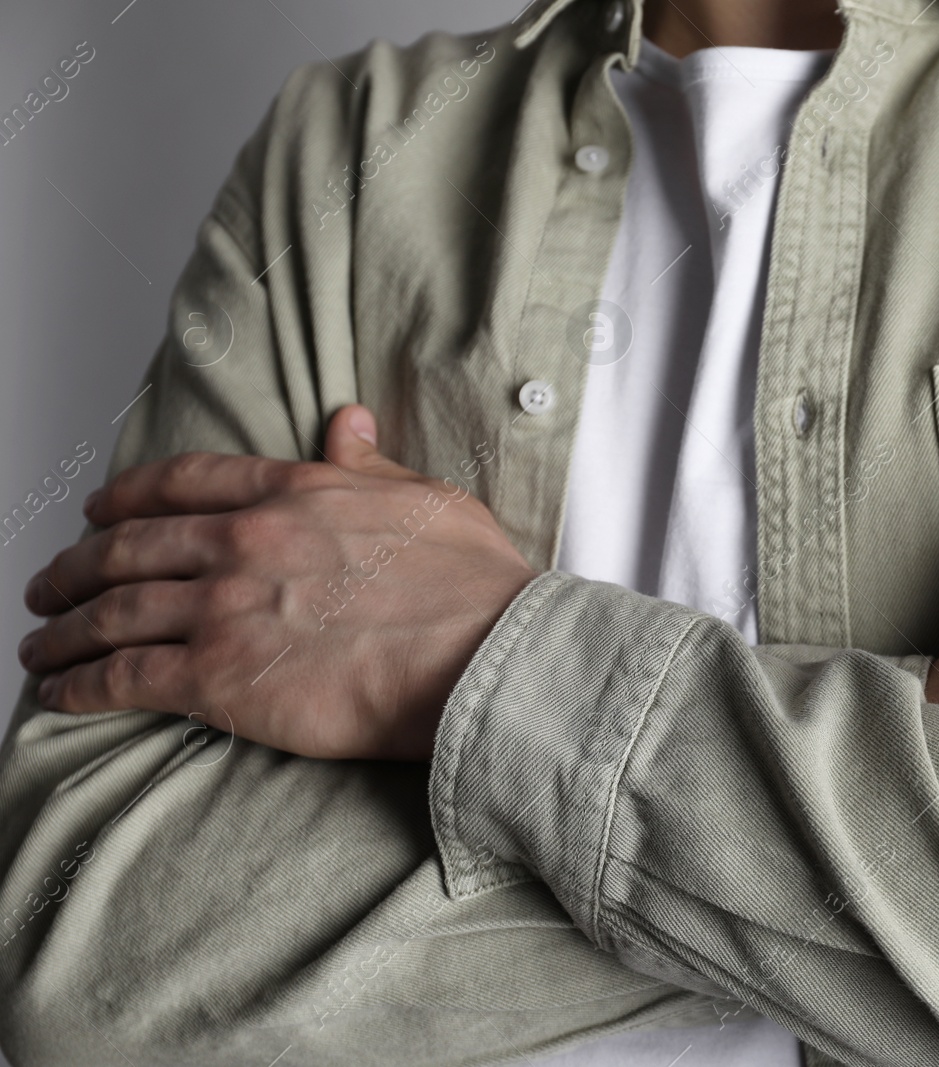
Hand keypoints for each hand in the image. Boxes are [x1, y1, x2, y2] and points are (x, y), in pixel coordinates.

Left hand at [17, 405, 536, 760]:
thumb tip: (348, 422)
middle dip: (77, 567)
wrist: (486, 655)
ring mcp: (225, 608)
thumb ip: (372, 465)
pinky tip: (58, 693)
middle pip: (130, 547)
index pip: (186, 483)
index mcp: (295, 494)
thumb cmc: (475, 588)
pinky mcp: (219, 678)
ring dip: (63, 629)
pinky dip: (79, 685)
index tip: (101, 511)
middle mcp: (245, 542)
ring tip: (40, 645)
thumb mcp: (430, 500)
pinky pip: (124, 676)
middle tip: (50, 584)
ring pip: (112, 611)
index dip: (129, 496)